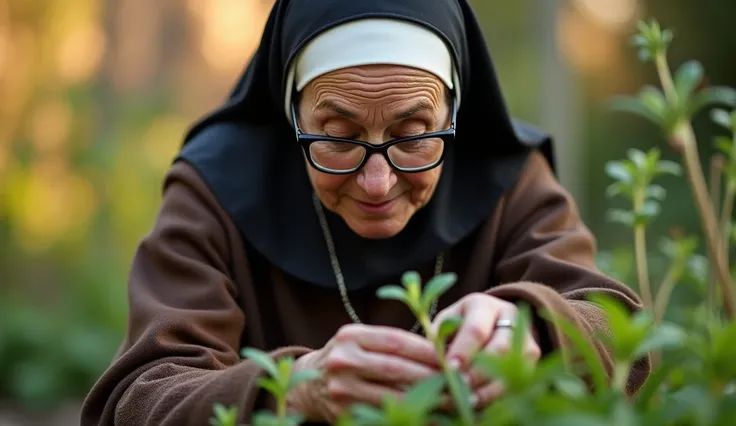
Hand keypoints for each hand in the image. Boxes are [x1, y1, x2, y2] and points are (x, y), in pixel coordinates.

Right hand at [287, 324, 440, 421]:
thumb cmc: (348, 357)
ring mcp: (341, 388)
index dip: (426, 349)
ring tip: (452, 401)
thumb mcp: (362, 340)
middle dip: (431, 376)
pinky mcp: (343, 412)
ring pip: (392, 396)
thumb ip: (391, 343)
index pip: (396, 340)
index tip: (451, 356)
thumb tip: (441, 349)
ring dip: (427, 401)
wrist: (309, 383)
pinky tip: (430, 417)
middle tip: (459, 382)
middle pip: (395, 369)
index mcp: (351, 336)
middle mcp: (343, 360)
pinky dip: (410, 416)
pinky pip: (383, 415)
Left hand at [430, 293, 540, 408]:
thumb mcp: (447, 324)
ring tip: (469, 402)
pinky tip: (482, 405)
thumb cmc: (460, 324)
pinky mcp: (533, 362)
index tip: (449, 368)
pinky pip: (519, 382)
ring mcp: (526, 340)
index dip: (463, 351)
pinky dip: (499, 396)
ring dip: (489, 389)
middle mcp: (511, 320)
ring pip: (514, 369)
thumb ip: (440, 339)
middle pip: (499, 350)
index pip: (476, 329)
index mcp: (483, 306)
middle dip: (478, 373)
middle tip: (459, 388)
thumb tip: (433, 364)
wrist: (494, 322)